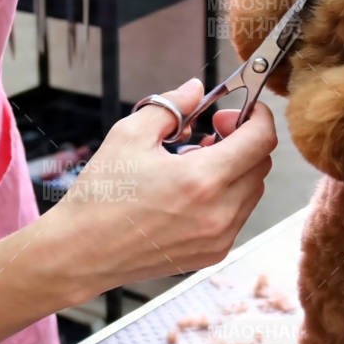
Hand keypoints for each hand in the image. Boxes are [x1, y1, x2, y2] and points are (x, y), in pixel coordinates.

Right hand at [44, 79, 275, 285]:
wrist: (82, 252)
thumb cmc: (102, 195)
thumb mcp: (129, 135)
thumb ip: (170, 106)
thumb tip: (196, 89)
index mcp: (202, 179)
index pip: (262, 139)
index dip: (256, 116)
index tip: (236, 110)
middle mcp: (220, 212)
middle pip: (261, 164)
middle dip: (243, 141)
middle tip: (210, 133)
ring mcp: (219, 238)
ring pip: (252, 191)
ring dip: (235, 169)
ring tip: (194, 163)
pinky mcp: (213, 254)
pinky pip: (238, 215)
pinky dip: (226, 196)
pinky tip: (190, 191)